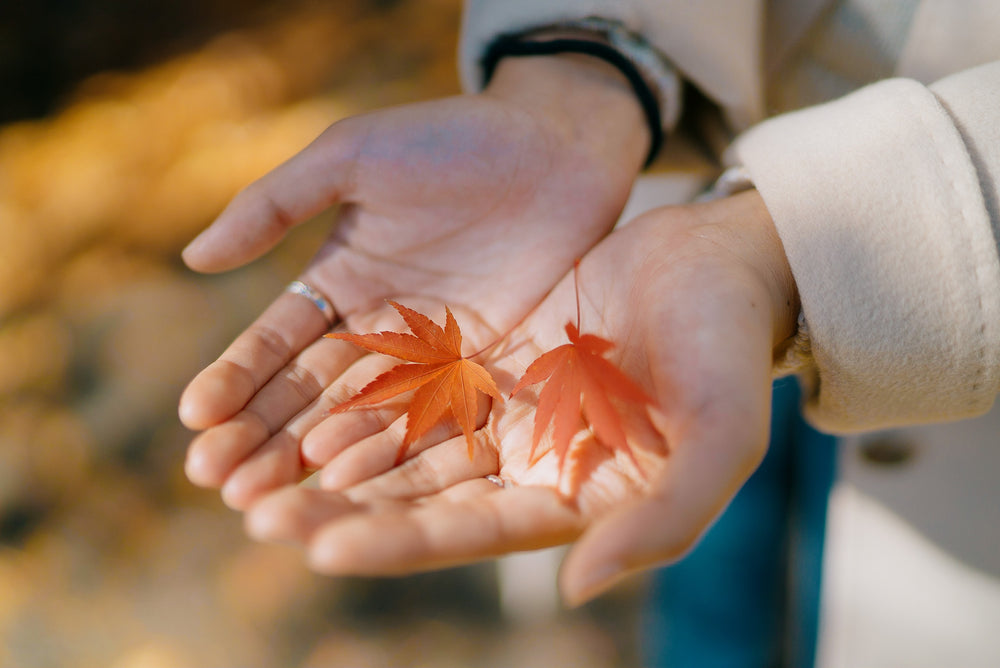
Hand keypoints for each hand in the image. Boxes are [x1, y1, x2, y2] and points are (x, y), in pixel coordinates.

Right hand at [179, 54, 650, 508]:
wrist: (557, 145)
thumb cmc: (452, 139)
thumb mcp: (352, 157)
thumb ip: (276, 204)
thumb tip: (193, 259)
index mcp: (340, 280)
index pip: (276, 342)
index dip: (236, 378)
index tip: (197, 419)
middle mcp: (379, 329)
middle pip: (311, 393)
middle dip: (261, 437)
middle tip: (215, 483)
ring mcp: (433, 356)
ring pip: (364, 418)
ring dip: (315, 461)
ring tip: (267, 502)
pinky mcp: (486, 369)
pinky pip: (433, 417)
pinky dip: (393, 451)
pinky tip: (354, 486)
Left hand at [243, 190, 800, 604]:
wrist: (719, 264)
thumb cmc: (731, 356)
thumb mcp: (720, 442)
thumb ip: (660, 522)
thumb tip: (576, 591)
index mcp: (574, 501)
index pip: (474, 534)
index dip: (401, 544)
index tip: (326, 546)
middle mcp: (529, 466)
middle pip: (421, 500)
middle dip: (343, 511)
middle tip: (262, 516)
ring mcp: (506, 412)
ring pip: (406, 445)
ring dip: (336, 458)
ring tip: (259, 471)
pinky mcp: (491, 360)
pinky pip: (416, 382)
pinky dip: (366, 394)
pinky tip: (308, 399)